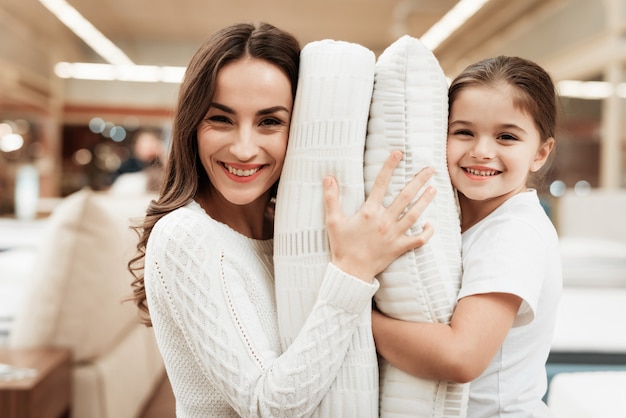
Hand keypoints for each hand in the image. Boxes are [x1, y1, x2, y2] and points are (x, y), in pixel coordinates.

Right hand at [323, 151, 435, 281]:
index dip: (390, 166)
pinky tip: (431, 224)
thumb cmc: (341, 246)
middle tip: (430, 169)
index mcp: (369, 212)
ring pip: (414, 215)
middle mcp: (384, 221)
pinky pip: (417, 240)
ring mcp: (393, 235)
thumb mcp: (333, 221)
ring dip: (425, 201)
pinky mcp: (399, 248)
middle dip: (418, 181)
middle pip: (405, 197)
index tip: (399, 153)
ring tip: (434, 189)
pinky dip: (426, 233)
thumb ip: (331, 198)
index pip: (380, 183)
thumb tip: (328, 178)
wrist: (350, 272)